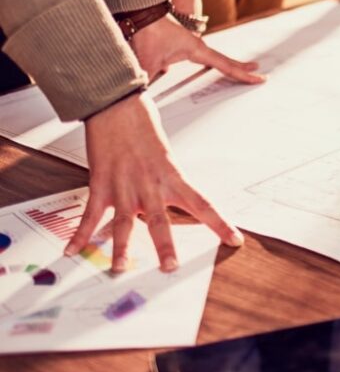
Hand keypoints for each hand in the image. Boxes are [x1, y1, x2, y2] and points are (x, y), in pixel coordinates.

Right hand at [66, 94, 244, 271]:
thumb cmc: (144, 124)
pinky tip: (72, 250)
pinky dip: (80, 233)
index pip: (203, 204)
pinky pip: (90, 213)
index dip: (220, 224)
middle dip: (165, 246)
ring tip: (120, 268)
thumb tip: (171, 199)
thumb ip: (167, 180)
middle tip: (170, 268)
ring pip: (124, 222)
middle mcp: (150, 185)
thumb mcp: (166, 155)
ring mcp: (124, 185)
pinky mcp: (100, 182)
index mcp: (173, 176)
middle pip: (161, 221)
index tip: (235, 240)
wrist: (117, 104)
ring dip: (122, 247)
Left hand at [130, 15, 266, 83]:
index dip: (243, 74)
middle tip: (258, 71)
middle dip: (242, 68)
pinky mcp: (181, 43)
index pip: (225, 65)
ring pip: (214, 58)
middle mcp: (198, 46)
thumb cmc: (147, 34)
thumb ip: (148, 81)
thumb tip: (143, 98)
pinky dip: (211, 61)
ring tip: (241, 68)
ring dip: (227, 64)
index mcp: (197, 50)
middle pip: (225, 60)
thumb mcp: (148, 62)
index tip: (259, 78)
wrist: (139, 12)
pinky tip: (210, 65)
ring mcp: (190, 44)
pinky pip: (202, 56)